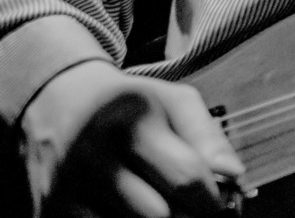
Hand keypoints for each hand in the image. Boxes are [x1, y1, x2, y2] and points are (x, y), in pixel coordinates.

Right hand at [21, 59, 242, 216]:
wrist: (57, 101)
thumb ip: (209, 137)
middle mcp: (92, 154)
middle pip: (158, 215)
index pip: (186, 177)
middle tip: (190, 208)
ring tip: (158, 203)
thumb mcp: (175, 101)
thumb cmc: (129, 104)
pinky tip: (126, 208)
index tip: (218, 203)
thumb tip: (233, 175)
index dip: (211, 199)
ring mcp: (64, 186)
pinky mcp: (48, 210)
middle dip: (184, 216)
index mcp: (132, 120)